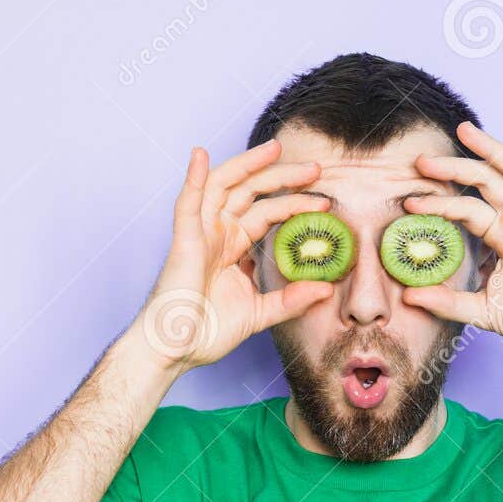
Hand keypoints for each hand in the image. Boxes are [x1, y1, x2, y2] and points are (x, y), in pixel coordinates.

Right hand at [136, 140, 333, 369]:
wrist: (176, 351)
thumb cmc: (207, 332)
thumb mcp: (260, 313)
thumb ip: (291, 299)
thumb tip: (326, 289)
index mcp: (232, 247)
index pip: (266, 212)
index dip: (294, 203)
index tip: (323, 203)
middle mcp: (217, 234)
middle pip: (251, 192)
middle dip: (282, 177)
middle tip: (316, 169)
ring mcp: (200, 234)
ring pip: (223, 186)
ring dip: (249, 165)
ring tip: (276, 150)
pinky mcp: (184, 241)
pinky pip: (187, 204)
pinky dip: (193, 178)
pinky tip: (200, 155)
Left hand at [402, 121, 502, 361]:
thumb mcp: (482, 310)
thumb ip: (447, 302)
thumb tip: (408, 296)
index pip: (467, 208)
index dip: (440, 203)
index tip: (409, 203)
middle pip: (485, 182)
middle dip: (454, 168)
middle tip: (422, 162)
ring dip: (491, 150)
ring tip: (464, 132)